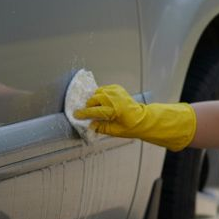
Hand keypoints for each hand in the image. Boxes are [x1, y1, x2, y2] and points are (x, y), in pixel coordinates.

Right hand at [73, 84, 196, 150]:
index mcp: (114, 110)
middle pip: (93, 100)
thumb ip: (100, 127)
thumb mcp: (115, 131)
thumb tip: (89, 124)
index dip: (83, 113)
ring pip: (97, 93)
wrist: (143, 118)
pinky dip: (100, 95)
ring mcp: (116, 91)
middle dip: (89, 106)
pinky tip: (103, 102)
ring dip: (94, 100)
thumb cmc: (130, 127)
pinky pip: (103, 90)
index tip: (76, 115)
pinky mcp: (117, 88)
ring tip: (97, 108)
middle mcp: (114, 99)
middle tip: (89, 113)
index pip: (94, 111)